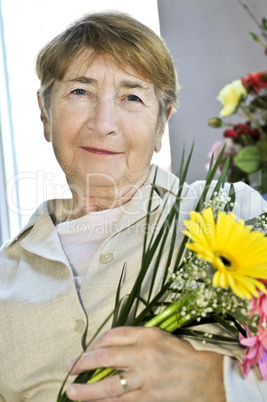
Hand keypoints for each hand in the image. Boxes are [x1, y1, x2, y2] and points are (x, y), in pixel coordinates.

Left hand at [66, 326, 225, 401]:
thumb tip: (107, 346)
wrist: (206, 378)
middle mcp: (143, 354)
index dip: (94, 343)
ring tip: (71, 391)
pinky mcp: (149, 398)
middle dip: (82, 363)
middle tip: (70, 368)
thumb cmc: (182, 355)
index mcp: (147, 334)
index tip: (86, 350)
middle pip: (104, 357)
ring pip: (108, 386)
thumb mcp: (160, 337)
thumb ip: (135, 338)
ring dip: (86, 390)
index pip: (111, 335)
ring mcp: (145, 378)